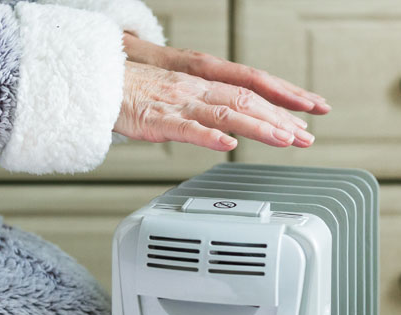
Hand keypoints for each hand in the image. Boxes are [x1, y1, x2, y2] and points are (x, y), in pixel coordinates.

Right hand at [113, 34, 328, 150]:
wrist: (94, 83)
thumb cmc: (129, 94)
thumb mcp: (173, 98)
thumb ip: (199, 111)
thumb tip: (224, 127)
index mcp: (200, 83)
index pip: (249, 90)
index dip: (280, 102)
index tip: (305, 117)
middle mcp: (195, 89)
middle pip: (246, 100)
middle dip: (280, 119)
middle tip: (307, 136)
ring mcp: (177, 102)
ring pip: (225, 112)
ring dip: (258, 126)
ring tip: (283, 139)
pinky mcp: (156, 119)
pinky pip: (186, 127)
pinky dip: (209, 135)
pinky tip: (227, 144)